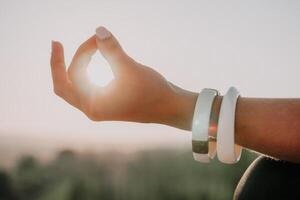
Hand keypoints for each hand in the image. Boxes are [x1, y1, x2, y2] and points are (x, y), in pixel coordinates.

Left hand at [50, 27, 196, 129]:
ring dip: (70, 69)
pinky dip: (82, 74)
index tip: (97, 38)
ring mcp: (99, 108)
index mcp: (94, 105)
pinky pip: (84, 89)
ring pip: (72, 89)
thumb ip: (112, 49)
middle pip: (62, 87)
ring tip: (69, 51)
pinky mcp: (106, 104)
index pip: (75, 74)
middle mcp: (92, 109)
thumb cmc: (152, 91)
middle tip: (56, 44)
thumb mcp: (130, 68)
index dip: (83, 51)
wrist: (169, 108)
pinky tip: (88, 62)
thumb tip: (98, 30)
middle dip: (57, 65)